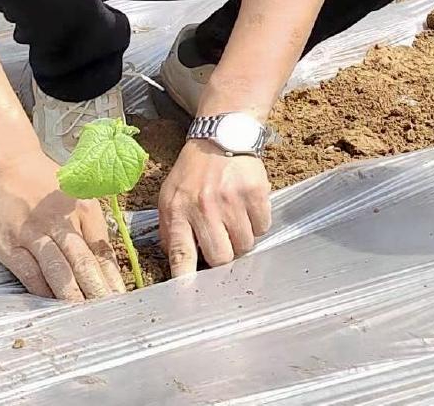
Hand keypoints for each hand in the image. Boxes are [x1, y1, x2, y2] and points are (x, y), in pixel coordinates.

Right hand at [0, 156, 123, 301]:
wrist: (7, 168)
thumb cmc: (46, 185)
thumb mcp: (79, 196)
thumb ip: (93, 227)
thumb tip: (108, 263)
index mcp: (84, 209)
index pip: (102, 249)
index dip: (113, 276)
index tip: (123, 297)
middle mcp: (60, 222)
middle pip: (82, 261)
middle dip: (97, 289)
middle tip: (108, 310)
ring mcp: (33, 234)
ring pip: (57, 269)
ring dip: (72, 294)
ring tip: (83, 314)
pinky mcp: (9, 245)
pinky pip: (29, 273)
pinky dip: (41, 290)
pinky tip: (51, 305)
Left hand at [157, 140, 272, 276]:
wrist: (221, 135)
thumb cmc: (193, 171)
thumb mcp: (171, 196)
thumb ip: (171, 230)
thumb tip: (176, 263)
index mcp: (178, 210)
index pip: (181, 254)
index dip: (185, 279)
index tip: (187, 298)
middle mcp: (204, 207)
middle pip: (220, 258)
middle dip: (224, 255)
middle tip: (223, 240)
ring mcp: (231, 200)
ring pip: (245, 245)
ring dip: (242, 239)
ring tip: (235, 219)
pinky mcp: (255, 192)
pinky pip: (262, 227)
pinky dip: (257, 223)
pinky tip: (247, 207)